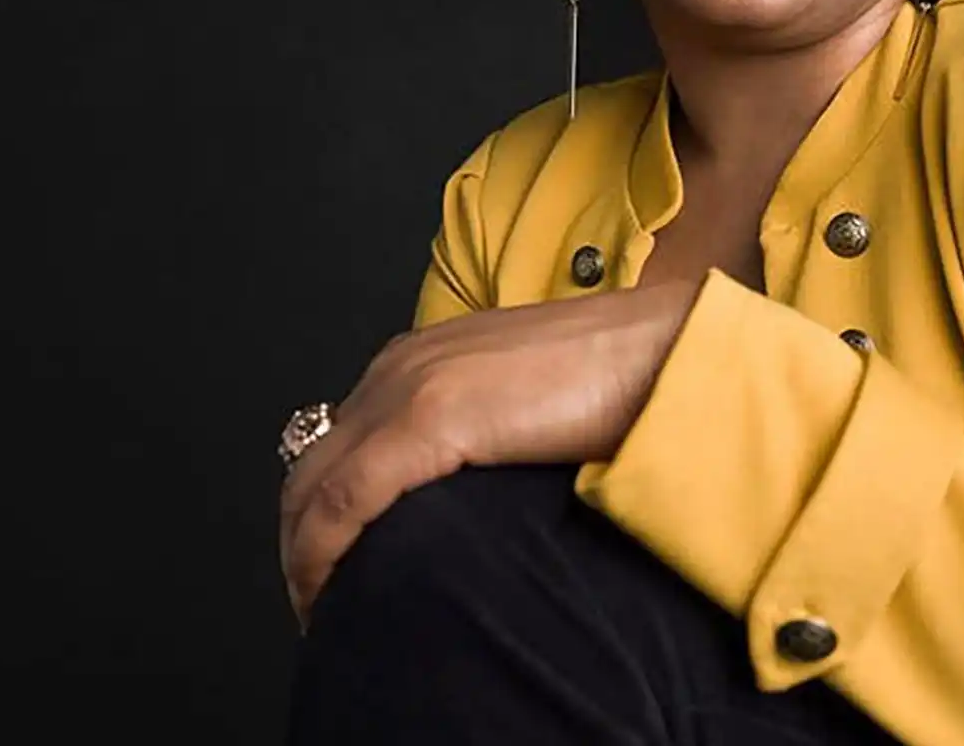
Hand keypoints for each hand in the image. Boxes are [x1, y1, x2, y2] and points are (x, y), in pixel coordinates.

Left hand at [277, 276, 700, 627]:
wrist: (664, 352)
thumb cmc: (620, 382)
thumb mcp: (525, 407)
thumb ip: (483, 436)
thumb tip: (468, 499)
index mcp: (420, 359)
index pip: (338, 443)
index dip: (320, 513)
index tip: (331, 569)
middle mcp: (399, 367)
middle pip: (310, 467)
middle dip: (300, 541)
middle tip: (318, 603)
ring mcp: (408, 390)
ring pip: (313, 487)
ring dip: (304, 556)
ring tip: (323, 611)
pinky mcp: (427, 421)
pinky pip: (345, 501)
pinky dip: (322, 553)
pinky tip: (329, 594)